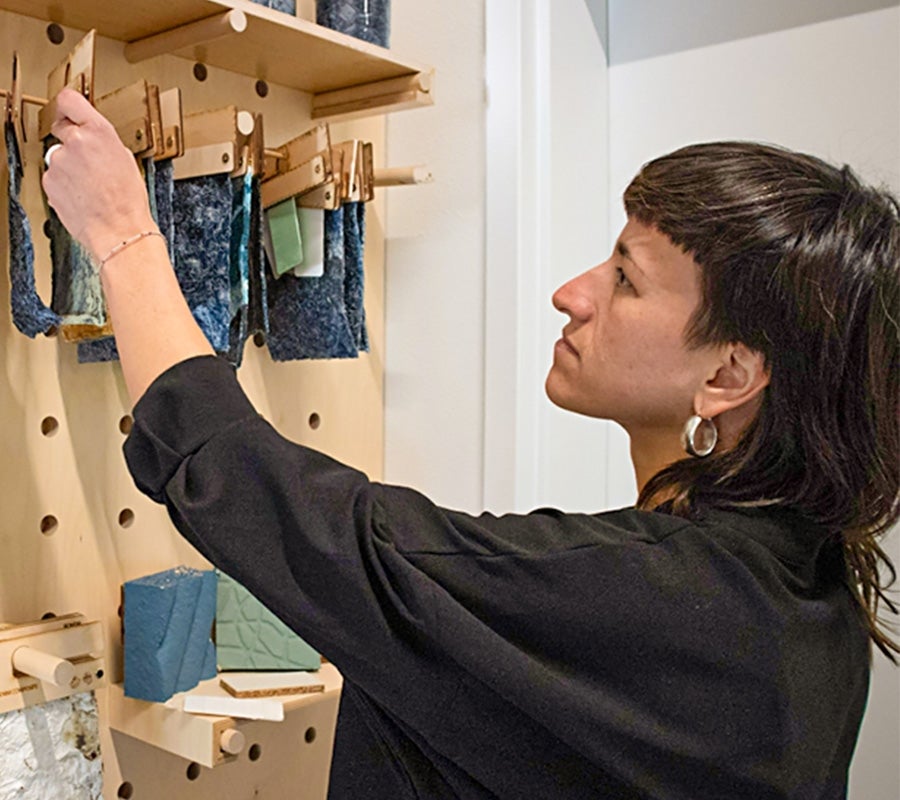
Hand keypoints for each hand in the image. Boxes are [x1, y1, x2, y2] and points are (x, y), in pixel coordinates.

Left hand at [41, 88, 156, 261]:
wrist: (119, 231)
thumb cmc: (128, 202)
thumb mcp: (126, 161)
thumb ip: (105, 144)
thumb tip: (94, 142)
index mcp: (99, 133)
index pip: (70, 100)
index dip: (68, 107)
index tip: (68, 112)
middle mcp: (76, 142)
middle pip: (62, 130)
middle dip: (72, 142)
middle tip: (87, 160)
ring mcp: (59, 162)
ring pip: (59, 157)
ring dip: (70, 168)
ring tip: (90, 187)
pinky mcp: (49, 181)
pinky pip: (54, 177)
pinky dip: (64, 185)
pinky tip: (82, 196)